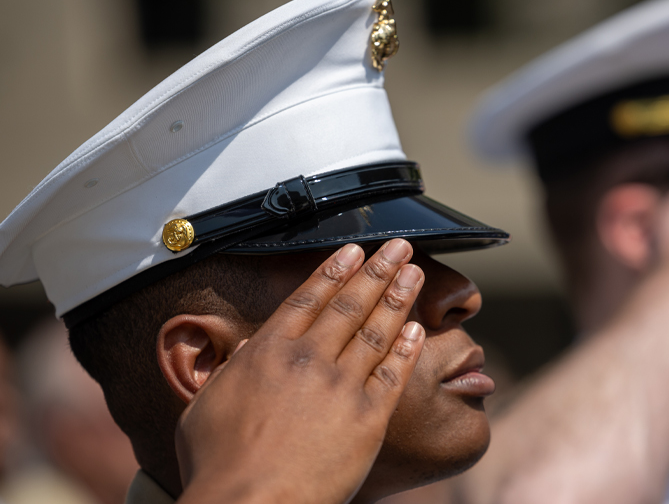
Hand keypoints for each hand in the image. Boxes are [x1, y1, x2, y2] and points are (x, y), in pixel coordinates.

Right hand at [175, 239, 425, 503]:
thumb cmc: (219, 466)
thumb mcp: (206, 408)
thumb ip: (231, 372)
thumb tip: (247, 350)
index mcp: (267, 353)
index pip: (307, 299)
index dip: (334, 271)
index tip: (352, 250)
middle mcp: (308, 360)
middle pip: (350, 304)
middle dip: (376, 270)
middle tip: (398, 247)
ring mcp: (341, 387)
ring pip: (376, 331)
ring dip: (398, 298)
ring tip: (414, 274)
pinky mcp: (368, 419)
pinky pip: (393, 374)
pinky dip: (406, 349)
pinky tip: (417, 329)